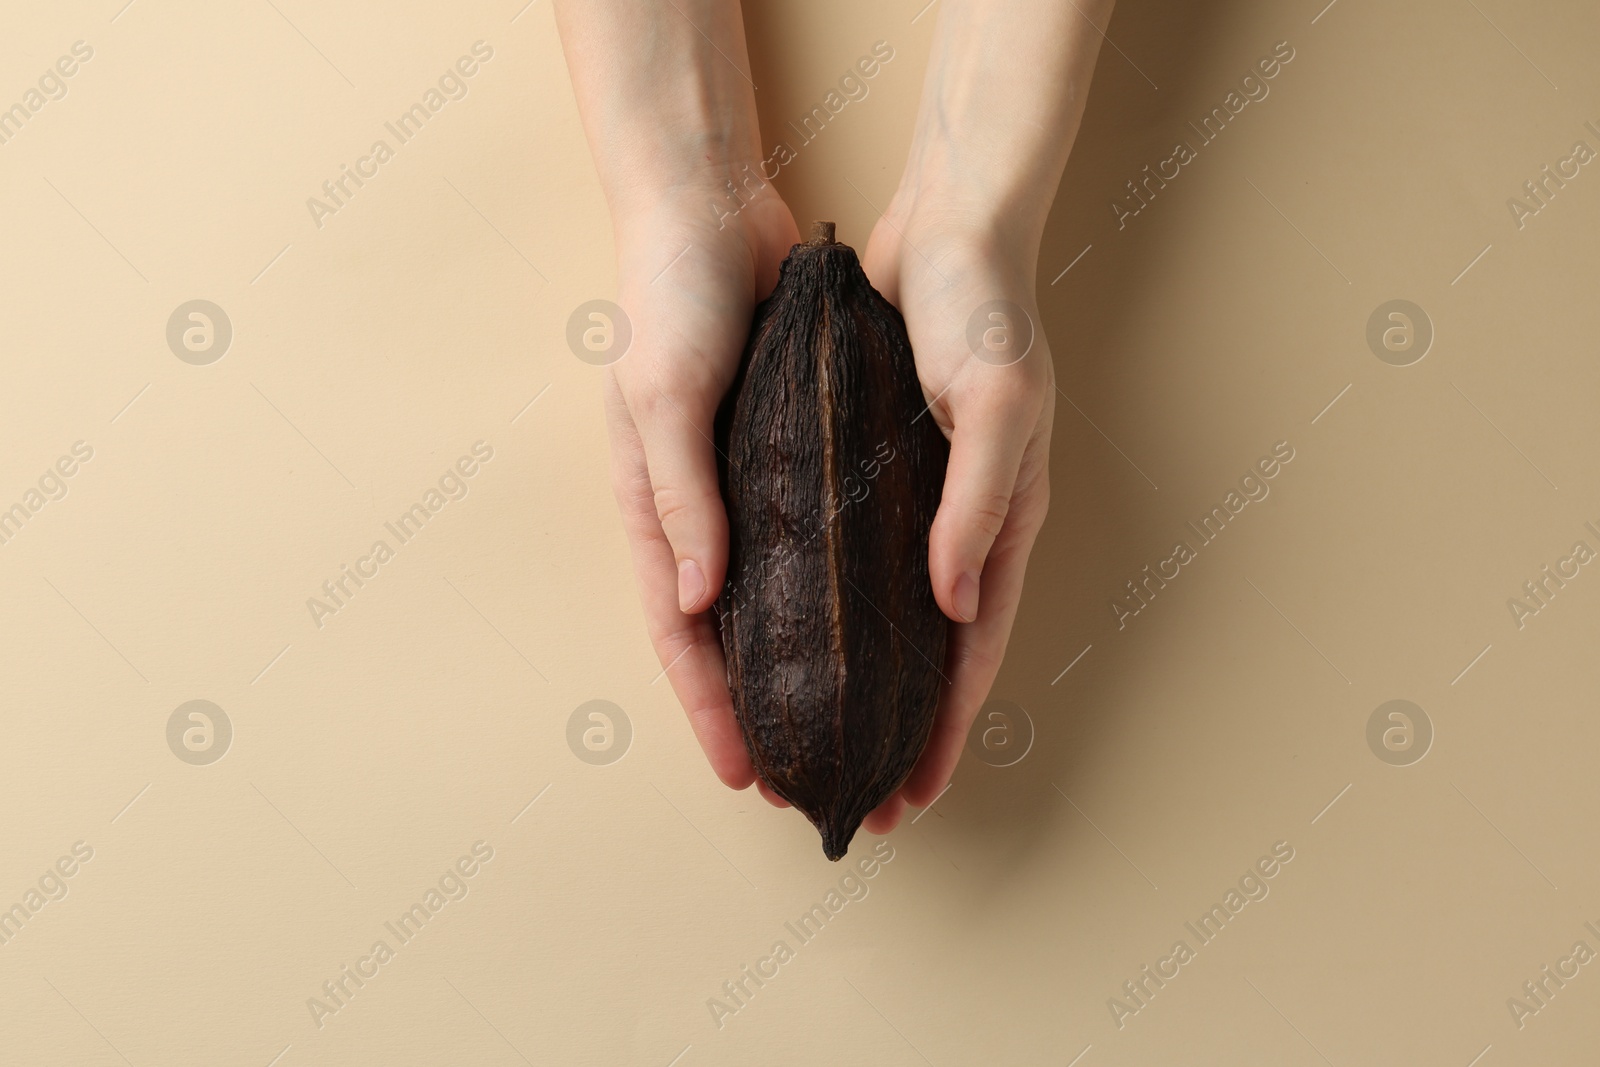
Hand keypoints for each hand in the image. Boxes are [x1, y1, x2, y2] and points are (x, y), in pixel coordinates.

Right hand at [604, 184, 800, 805]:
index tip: (744, 776)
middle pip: (731, 634)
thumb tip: (693, 605)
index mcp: (653, 510)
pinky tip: (879, 624)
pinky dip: (841, 588)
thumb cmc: (668, 300)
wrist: (710, 209)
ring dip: (806, 664)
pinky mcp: (795, 451)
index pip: (679, 635)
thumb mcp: (664, 395)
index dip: (708, 710)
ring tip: (850, 723)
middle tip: (806, 776)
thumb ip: (680, 499)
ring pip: (779, 597)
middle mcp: (702, 511)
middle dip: (762, 710)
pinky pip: (820, 537)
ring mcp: (751, 485)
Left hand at [856, 210, 1054, 834]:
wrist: (949, 220)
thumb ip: (978, 509)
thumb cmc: (984, 310)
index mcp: (1002, 518)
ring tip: (825, 736)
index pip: (972, 650)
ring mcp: (917, 495)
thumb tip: (954, 609)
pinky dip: (835, 604)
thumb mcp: (994, 406)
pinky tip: (800, 635)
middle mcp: (962, 520)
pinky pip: (855, 552)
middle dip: (902, 729)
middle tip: (864, 797)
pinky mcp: (874, 462)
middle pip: (932, 650)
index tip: (913, 793)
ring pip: (890, 611)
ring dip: (867, 678)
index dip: (945, 726)